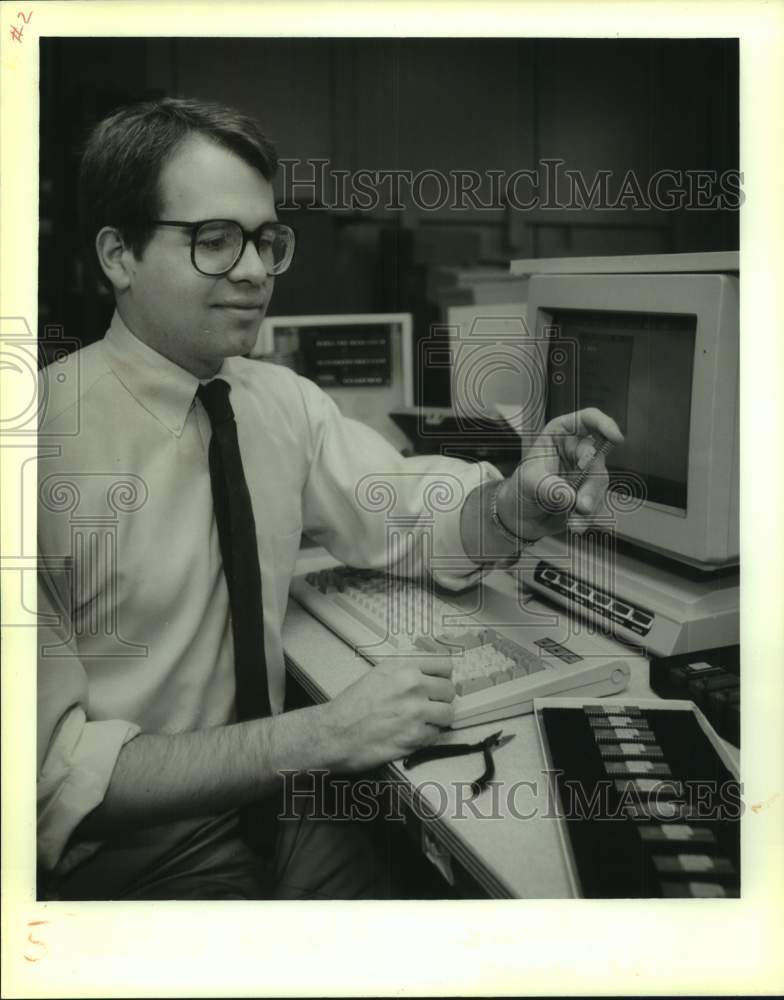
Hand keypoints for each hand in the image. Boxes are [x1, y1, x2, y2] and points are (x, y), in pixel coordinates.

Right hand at [321, 655, 454, 770]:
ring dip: (437, 719)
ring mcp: (415, 711)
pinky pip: (437, 734)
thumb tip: (431, 674)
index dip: (442, 676)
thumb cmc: (351, 707)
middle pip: (449, 690)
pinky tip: (411, 734)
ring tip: (421, 722)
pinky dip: (427, 736)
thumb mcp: (378, 674)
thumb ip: (405, 671)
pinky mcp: (415, 736)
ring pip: (448, 713)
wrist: (334, 734)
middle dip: (440, 699)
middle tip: (429, 706)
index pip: (444, 665)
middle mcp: (411, 685)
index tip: (439, 683)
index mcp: (403, 667)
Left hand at [497, 407, 623, 539]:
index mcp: (560, 435)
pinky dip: (589, 517)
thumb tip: (570, 497)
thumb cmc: (520, 490)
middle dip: (591, 486)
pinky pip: (600, 503)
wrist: (520, 518)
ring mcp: (585, 473)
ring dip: (590, 506)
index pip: (587, 420)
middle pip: (597, 460)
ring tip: (573, 522)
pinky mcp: (589, 494)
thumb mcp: (528, 483)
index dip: (604, 424)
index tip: (615, 437)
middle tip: (581, 505)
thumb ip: (548, 487)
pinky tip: (576, 526)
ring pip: (600, 485)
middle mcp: (576, 451)